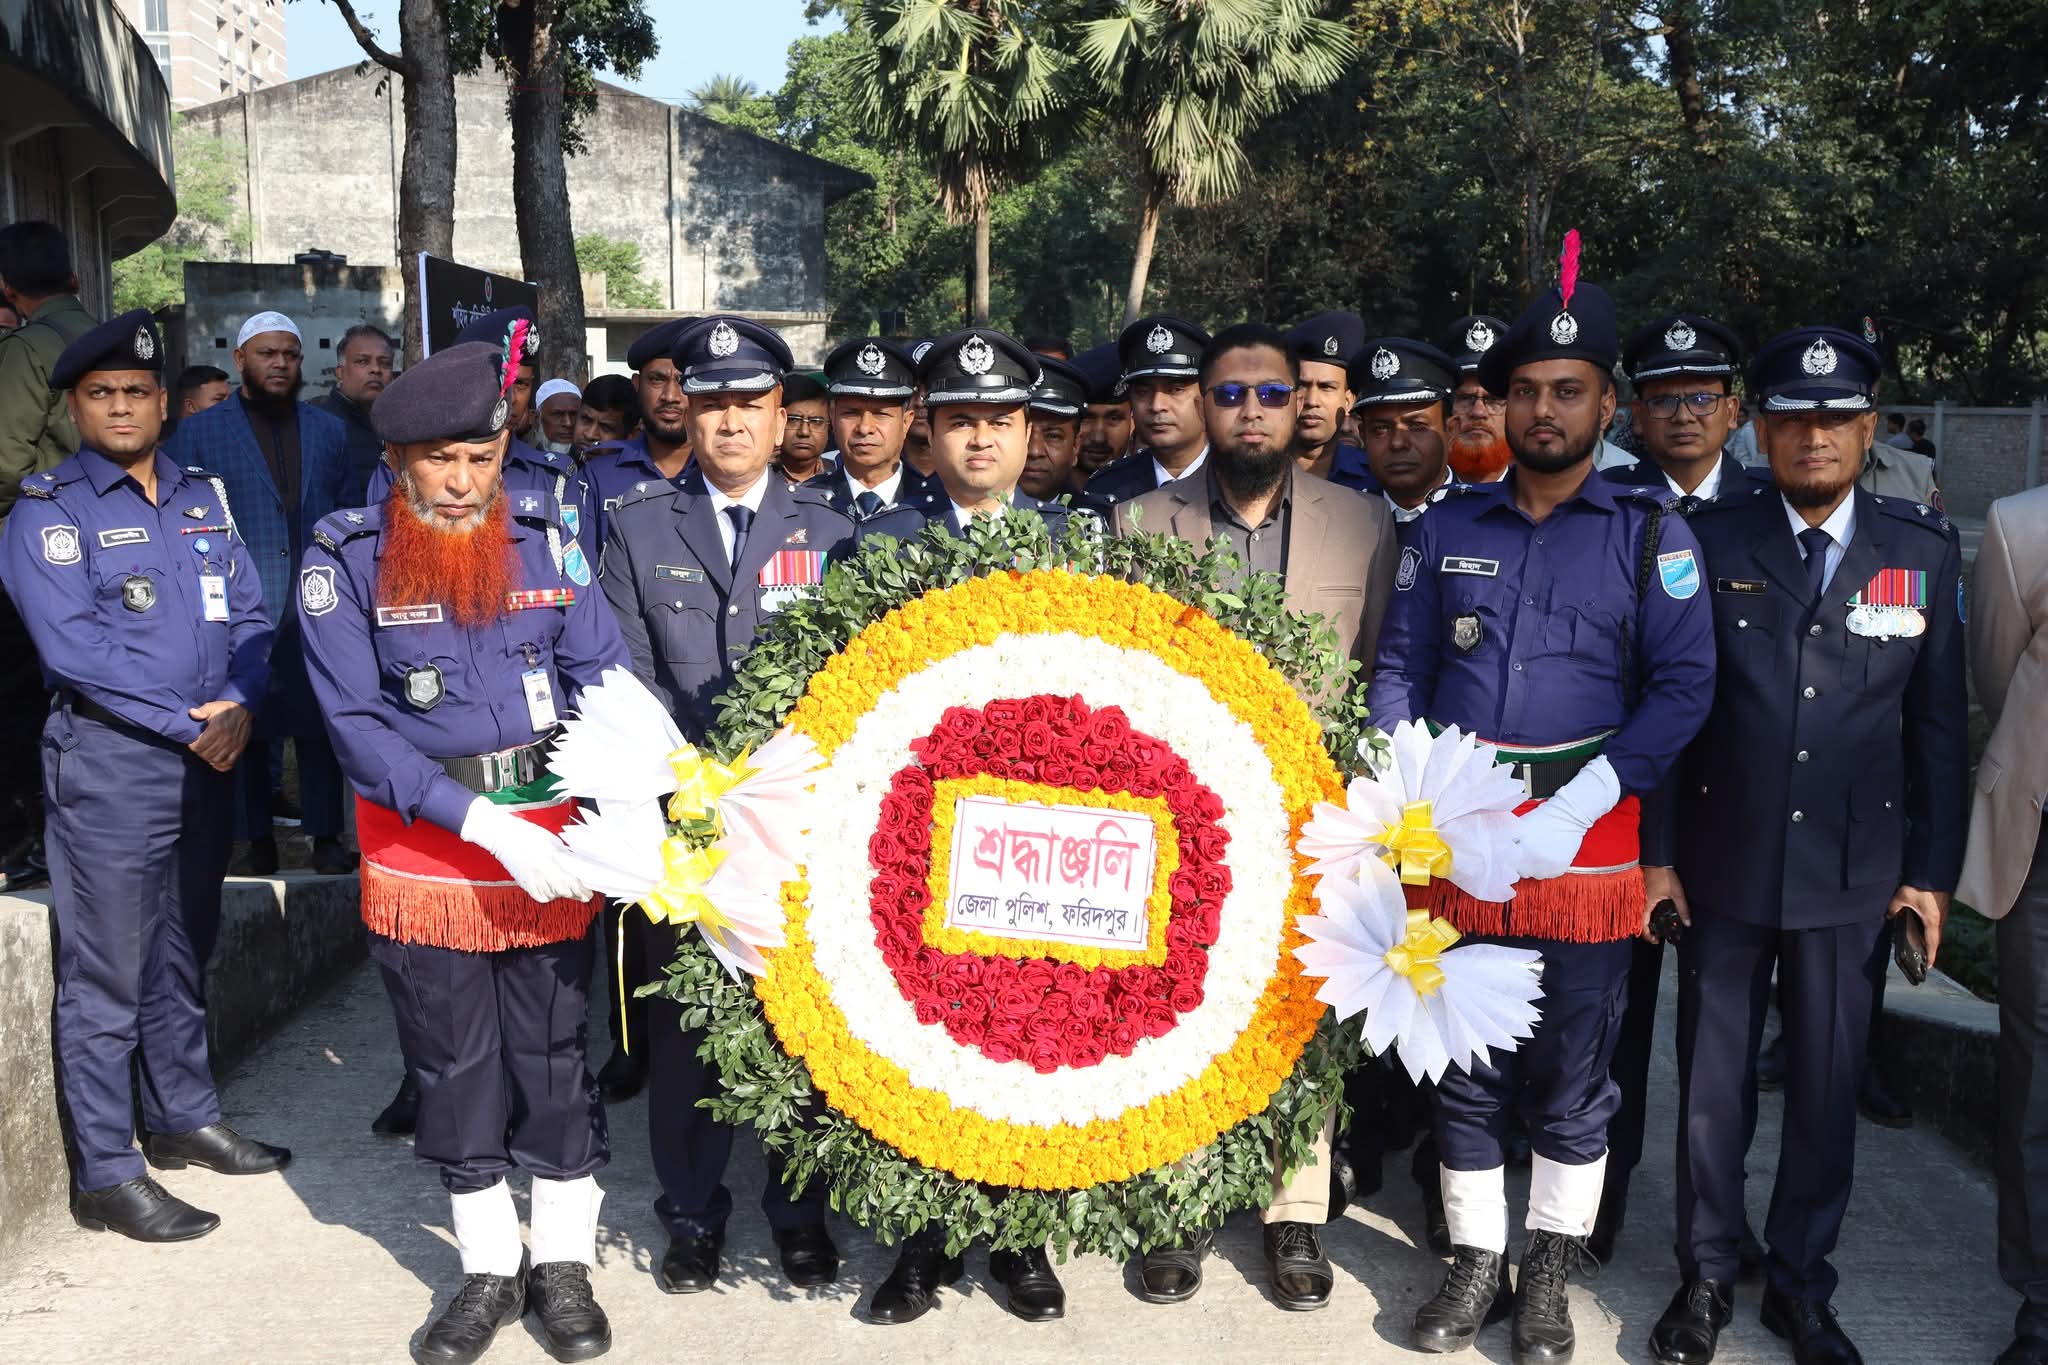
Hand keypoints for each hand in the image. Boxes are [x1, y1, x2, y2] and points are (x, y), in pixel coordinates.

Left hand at [186, 700, 251, 771]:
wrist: (245, 708)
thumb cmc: (226, 708)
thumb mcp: (212, 706)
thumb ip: (201, 711)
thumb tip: (191, 713)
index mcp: (217, 729)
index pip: (200, 746)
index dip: (193, 747)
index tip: (192, 743)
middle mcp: (225, 739)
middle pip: (207, 754)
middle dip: (200, 753)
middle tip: (199, 749)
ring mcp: (233, 744)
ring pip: (217, 759)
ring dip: (209, 759)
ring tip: (206, 754)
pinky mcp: (240, 747)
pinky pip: (230, 762)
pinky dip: (222, 766)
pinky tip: (216, 763)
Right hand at [459, 797, 590, 903]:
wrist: (505, 837)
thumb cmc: (529, 835)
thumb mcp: (555, 843)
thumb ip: (568, 858)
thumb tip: (581, 867)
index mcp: (553, 863)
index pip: (574, 883)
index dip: (585, 890)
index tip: (591, 891)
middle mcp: (544, 876)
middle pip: (567, 892)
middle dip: (577, 892)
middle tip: (584, 890)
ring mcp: (534, 882)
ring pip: (555, 895)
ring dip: (563, 892)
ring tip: (564, 882)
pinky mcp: (525, 886)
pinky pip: (543, 897)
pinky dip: (549, 895)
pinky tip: (551, 887)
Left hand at [1509, 757, 1621, 881]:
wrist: (1568, 816)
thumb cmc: (1543, 818)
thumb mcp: (1520, 826)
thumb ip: (1510, 840)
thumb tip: (1498, 849)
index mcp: (1522, 849)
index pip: (1507, 865)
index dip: (1507, 861)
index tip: (1508, 858)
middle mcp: (1534, 860)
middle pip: (1520, 872)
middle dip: (1519, 864)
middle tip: (1523, 854)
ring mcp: (1548, 866)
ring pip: (1534, 875)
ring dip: (1533, 867)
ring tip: (1537, 853)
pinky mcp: (1559, 869)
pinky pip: (1548, 875)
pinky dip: (1546, 868)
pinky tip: (1547, 856)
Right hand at [1642, 864, 1689, 941]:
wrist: (1654, 859)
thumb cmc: (1664, 875)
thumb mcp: (1676, 893)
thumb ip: (1682, 909)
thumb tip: (1688, 923)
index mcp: (1645, 905)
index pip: (1642, 928)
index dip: (1649, 937)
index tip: (1657, 940)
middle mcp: (1637, 903)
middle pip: (1637, 924)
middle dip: (1647, 932)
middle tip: (1658, 935)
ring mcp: (1635, 898)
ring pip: (1635, 916)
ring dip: (1644, 924)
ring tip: (1655, 926)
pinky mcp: (1636, 893)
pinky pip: (1636, 909)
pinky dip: (1642, 915)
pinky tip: (1651, 914)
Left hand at [1887, 885, 1949, 967]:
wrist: (1933, 872)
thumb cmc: (1921, 885)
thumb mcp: (1902, 897)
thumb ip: (1894, 908)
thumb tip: (1890, 915)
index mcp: (1932, 921)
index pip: (1932, 943)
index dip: (1930, 956)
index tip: (1929, 966)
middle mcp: (1939, 919)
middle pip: (1935, 939)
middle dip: (1930, 950)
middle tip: (1925, 960)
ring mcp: (1942, 913)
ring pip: (1936, 930)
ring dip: (1930, 939)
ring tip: (1923, 947)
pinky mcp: (1941, 907)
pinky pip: (1936, 922)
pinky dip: (1930, 929)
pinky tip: (1923, 929)